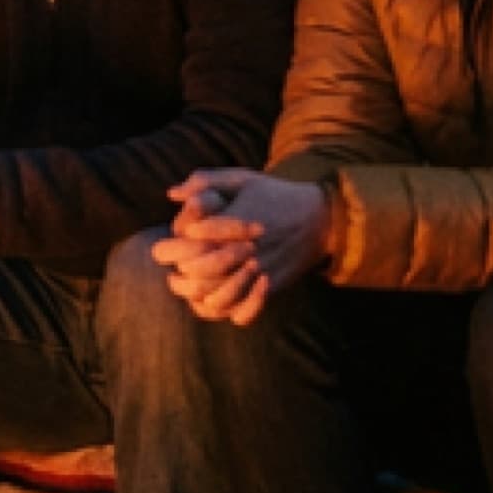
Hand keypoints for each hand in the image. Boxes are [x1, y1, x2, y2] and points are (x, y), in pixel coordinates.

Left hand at [154, 169, 328, 324]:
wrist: (320, 218)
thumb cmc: (275, 195)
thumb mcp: (241, 178)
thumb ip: (204, 181)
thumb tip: (172, 194)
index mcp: (231, 223)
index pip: (188, 239)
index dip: (173, 241)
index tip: (172, 241)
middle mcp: (243, 251)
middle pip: (197, 270)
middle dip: (181, 268)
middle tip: (175, 268)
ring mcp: (257, 274)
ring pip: (215, 297)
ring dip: (197, 293)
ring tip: (189, 285)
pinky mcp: (270, 290)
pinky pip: (240, 314)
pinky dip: (224, 312)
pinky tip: (214, 300)